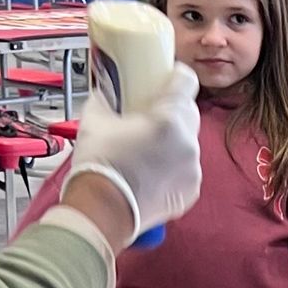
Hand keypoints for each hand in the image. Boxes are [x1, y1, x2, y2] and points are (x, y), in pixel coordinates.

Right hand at [66, 60, 202, 234]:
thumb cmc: (98, 167)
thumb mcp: (95, 119)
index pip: (187, 81)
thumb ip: (106, 98)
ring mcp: (192, 169)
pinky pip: (186, 169)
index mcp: (169, 119)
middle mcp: (187, 144)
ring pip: (188, 143)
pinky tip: (152, 170)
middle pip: (189, 113)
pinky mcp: (191, 191)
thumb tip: (107, 92)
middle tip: (150, 114)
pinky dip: (173, 166)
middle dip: (172, 110)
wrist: (102, 212)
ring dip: (172, 141)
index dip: (177, 75)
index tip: (169, 76)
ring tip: (146, 148)